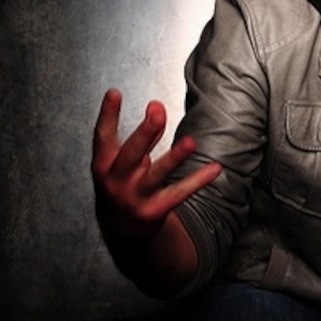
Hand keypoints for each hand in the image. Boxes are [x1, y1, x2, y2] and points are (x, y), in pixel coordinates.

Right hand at [91, 88, 222, 238]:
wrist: (123, 228)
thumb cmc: (124, 182)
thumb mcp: (123, 160)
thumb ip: (143, 136)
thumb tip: (156, 107)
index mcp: (104, 164)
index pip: (103, 136)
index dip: (107, 114)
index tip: (115, 92)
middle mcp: (116, 181)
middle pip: (131, 153)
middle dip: (145, 132)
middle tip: (157, 111)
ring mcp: (134, 197)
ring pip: (157, 174)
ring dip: (174, 157)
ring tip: (191, 142)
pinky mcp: (155, 210)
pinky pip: (180, 192)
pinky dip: (199, 180)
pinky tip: (216, 168)